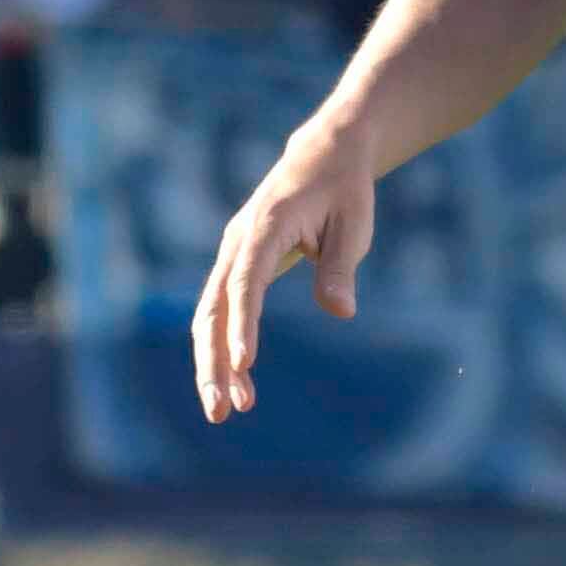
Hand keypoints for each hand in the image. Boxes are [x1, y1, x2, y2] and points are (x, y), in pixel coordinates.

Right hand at [192, 120, 379, 420]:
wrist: (323, 155)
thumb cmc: (344, 190)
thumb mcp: (354, 224)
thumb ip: (341, 267)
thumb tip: (341, 312)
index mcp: (264, 227)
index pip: (246, 282)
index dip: (243, 323)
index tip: (245, 364)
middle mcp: (237, 242)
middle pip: (213, 308)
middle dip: (213, 361)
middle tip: (223, 410)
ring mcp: (232, 254)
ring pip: (210, 316)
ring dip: (214, 363)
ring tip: (227, 410)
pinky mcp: (237, 266)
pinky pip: (222, 311)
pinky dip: (226, 345)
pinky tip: (238, 381)